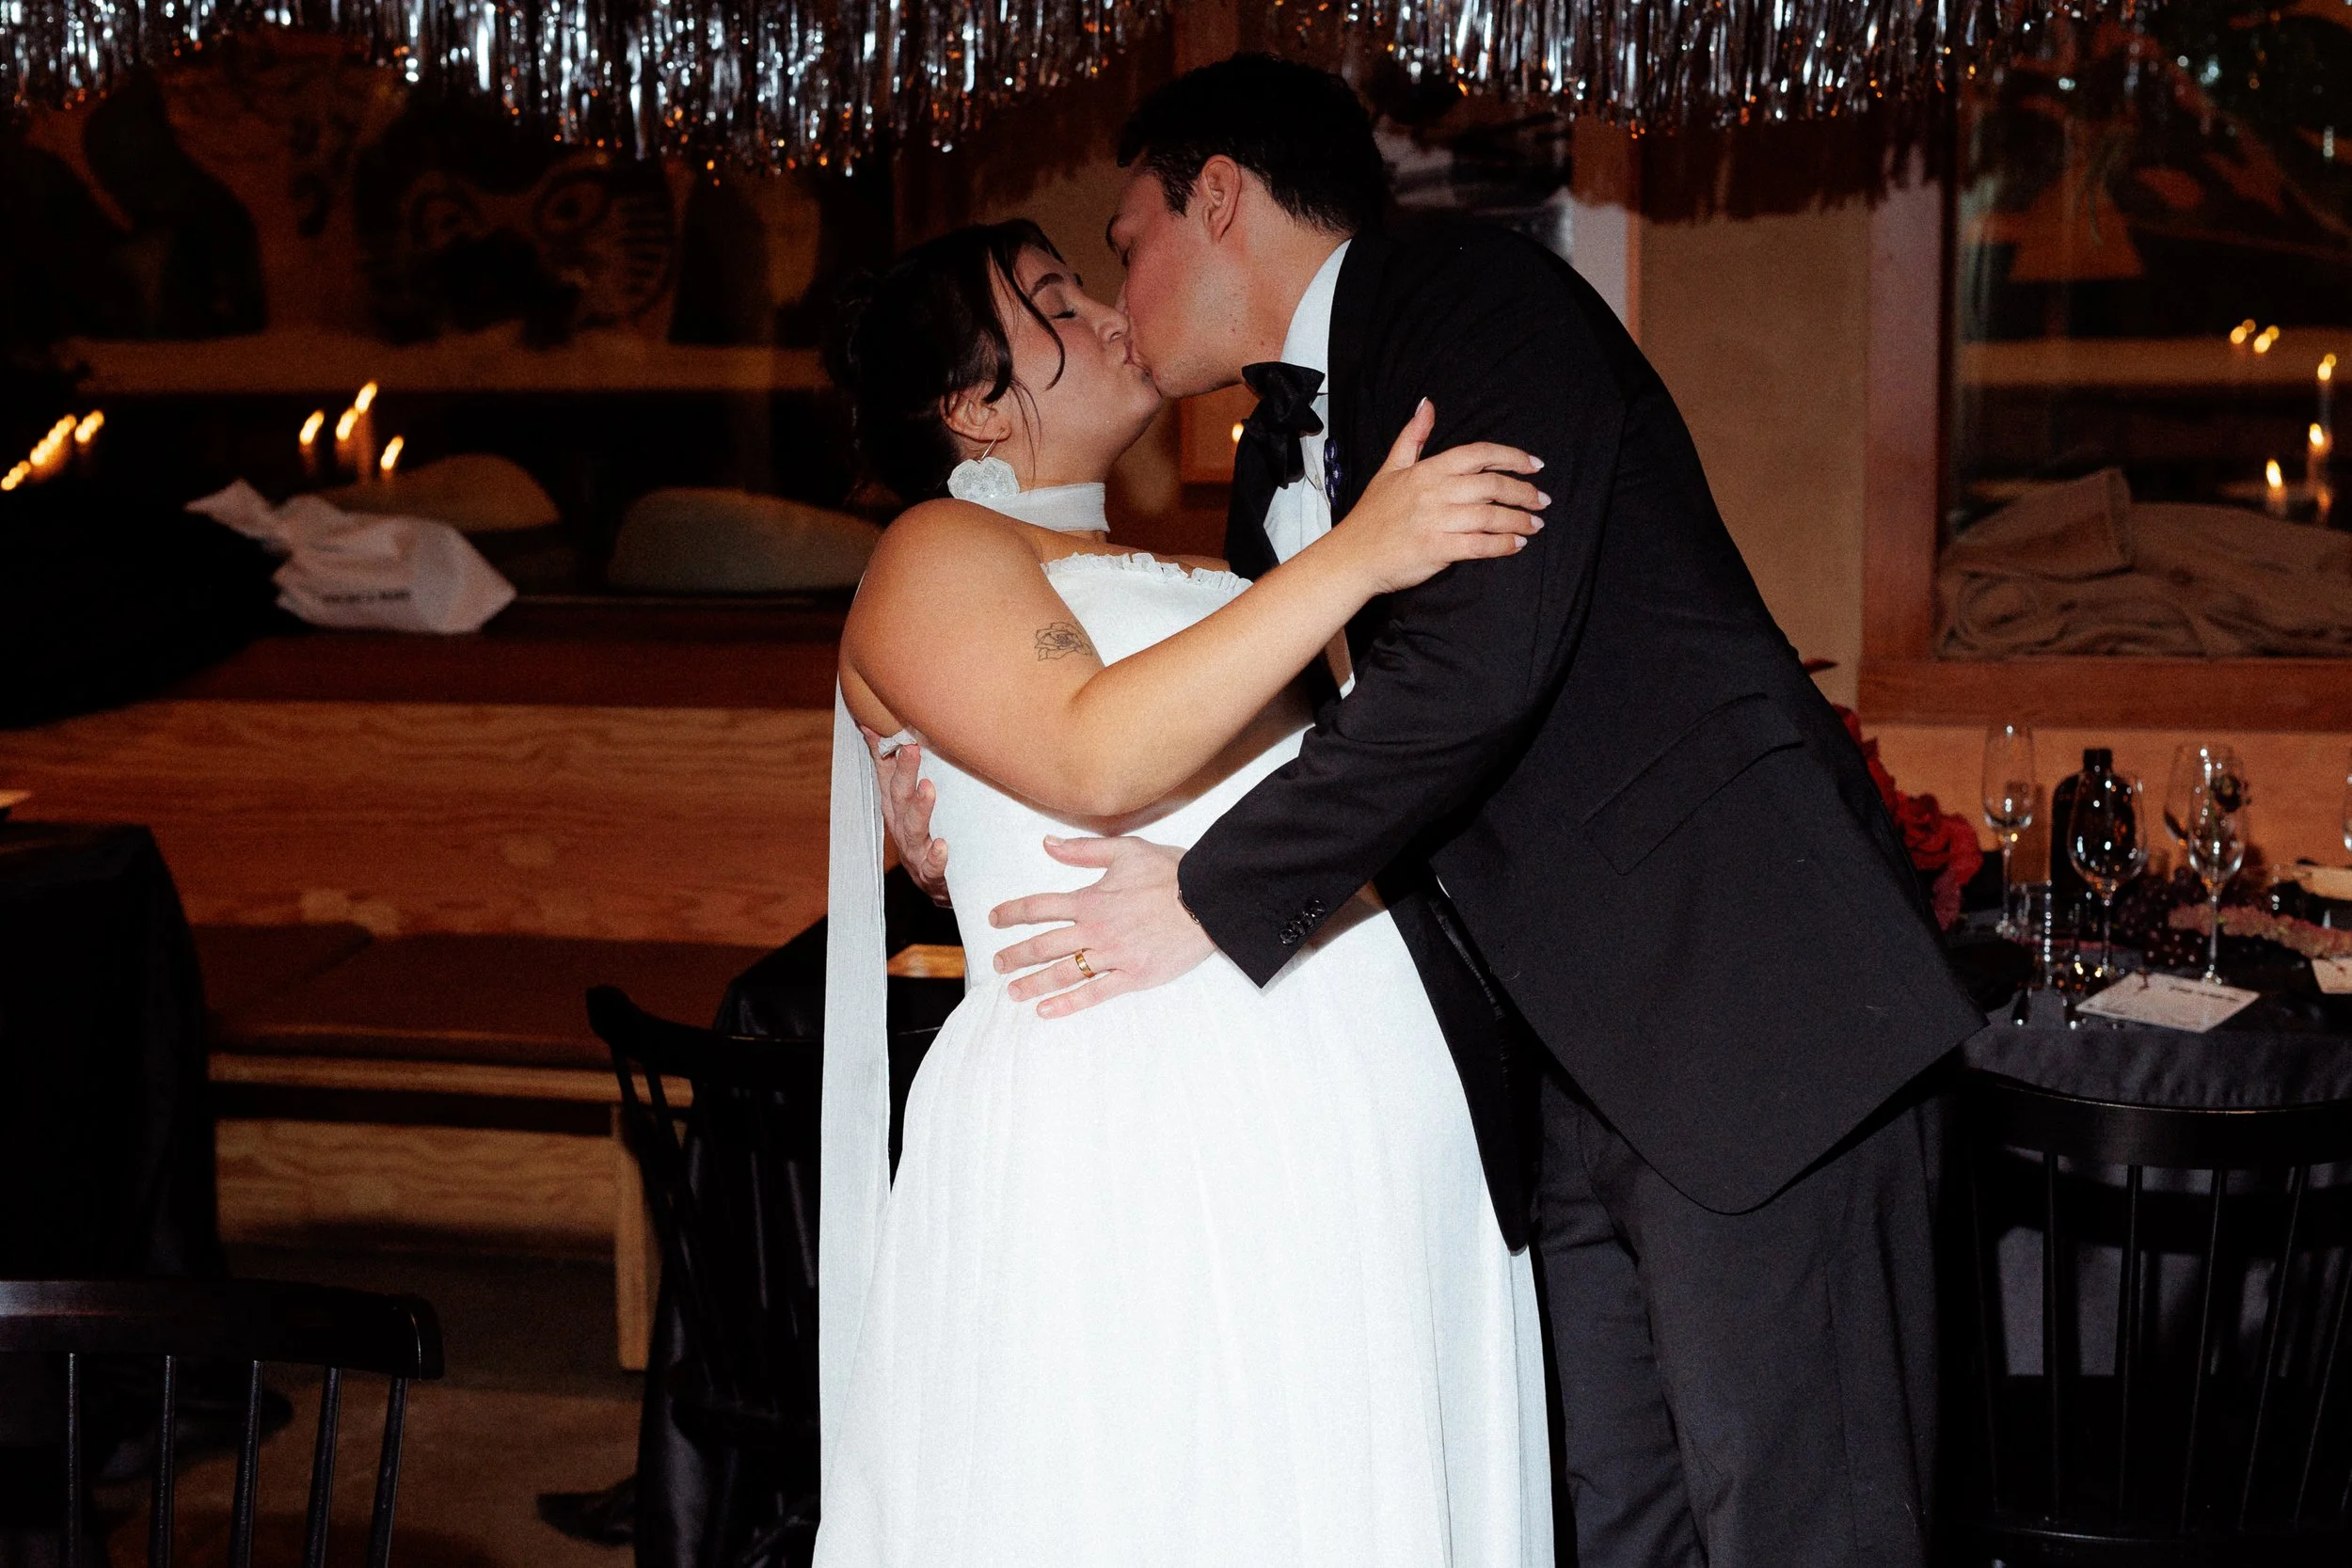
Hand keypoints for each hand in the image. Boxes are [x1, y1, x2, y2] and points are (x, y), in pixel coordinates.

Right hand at [864, 725, 950, 905]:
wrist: (936, 885)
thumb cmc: (922, 834)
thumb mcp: (905, 801)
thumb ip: (893, 767)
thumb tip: (873, 726)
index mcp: (895, 806)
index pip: (885, 775)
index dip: (883, 752)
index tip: (883, 727)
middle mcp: (900, 825)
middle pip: (898, 796)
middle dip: (904, 771)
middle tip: (912, 748)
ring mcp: (914, 850)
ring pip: (913, 828)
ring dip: (920, 808)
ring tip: (928, 788)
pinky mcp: (930, 873)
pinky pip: (932, 866)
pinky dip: (936, 856)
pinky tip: (942, 846)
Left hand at [987, 837, 1217, 1017]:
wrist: (1207, 900)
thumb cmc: (1170, 872)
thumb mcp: (1125, 850)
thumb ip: (1082, 850)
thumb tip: (1047, 843)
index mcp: (1090, 900)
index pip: (1040, 907)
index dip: (1012, 913)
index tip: (994, 919)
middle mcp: (1095, 930)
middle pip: (1043, 945)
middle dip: (1016, 955)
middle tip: (997, 964)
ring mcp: (1113, 956)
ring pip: (1063, 972)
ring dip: (1034, 983)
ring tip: (1013, 992)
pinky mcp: (1133, 976)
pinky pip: (1094, 993)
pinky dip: (1068, 1003)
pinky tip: (1046, 1010)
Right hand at [1323, 398, 1546, 595]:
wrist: (1352, 556)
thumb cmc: (1372, 515)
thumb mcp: (1390, 468)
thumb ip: (1412, 437)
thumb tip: (1427, 405)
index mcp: (1428, 470)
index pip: (1479, 455)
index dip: (1512, 457)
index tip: (1534, 465)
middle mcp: (1435, 492)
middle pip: (1492, 486)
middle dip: (1523, 492)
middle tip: (1541, 500)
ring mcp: (1437, 521)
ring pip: (1491, 516)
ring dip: (1519, 520)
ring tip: (1535, 524)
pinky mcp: (1437, 549)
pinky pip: (1480, 545)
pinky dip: (1503, 545)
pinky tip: (1516, 544)